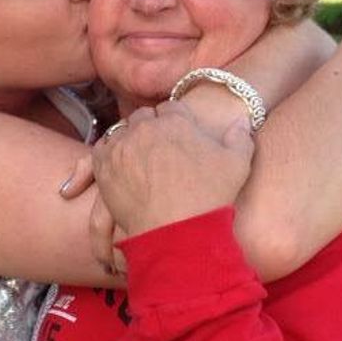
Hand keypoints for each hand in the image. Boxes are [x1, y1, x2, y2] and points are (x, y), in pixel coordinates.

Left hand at [92, 101, 253, 237]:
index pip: (171, 108)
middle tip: (158, 147)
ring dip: (128, 138)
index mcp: (175, 121)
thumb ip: (240, 137)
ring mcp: (122, 147)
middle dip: (151, 127)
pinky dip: (108, 153)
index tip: (179, 134)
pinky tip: (118, 164)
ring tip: (137, 156)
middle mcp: (145, 128)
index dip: (176, 120)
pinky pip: (101, 149)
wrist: (177, 232)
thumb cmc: (209, 198)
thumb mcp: (238, 164)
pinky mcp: (104, 167)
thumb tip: (240, 121)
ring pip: (121, 130)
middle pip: (144, 117)